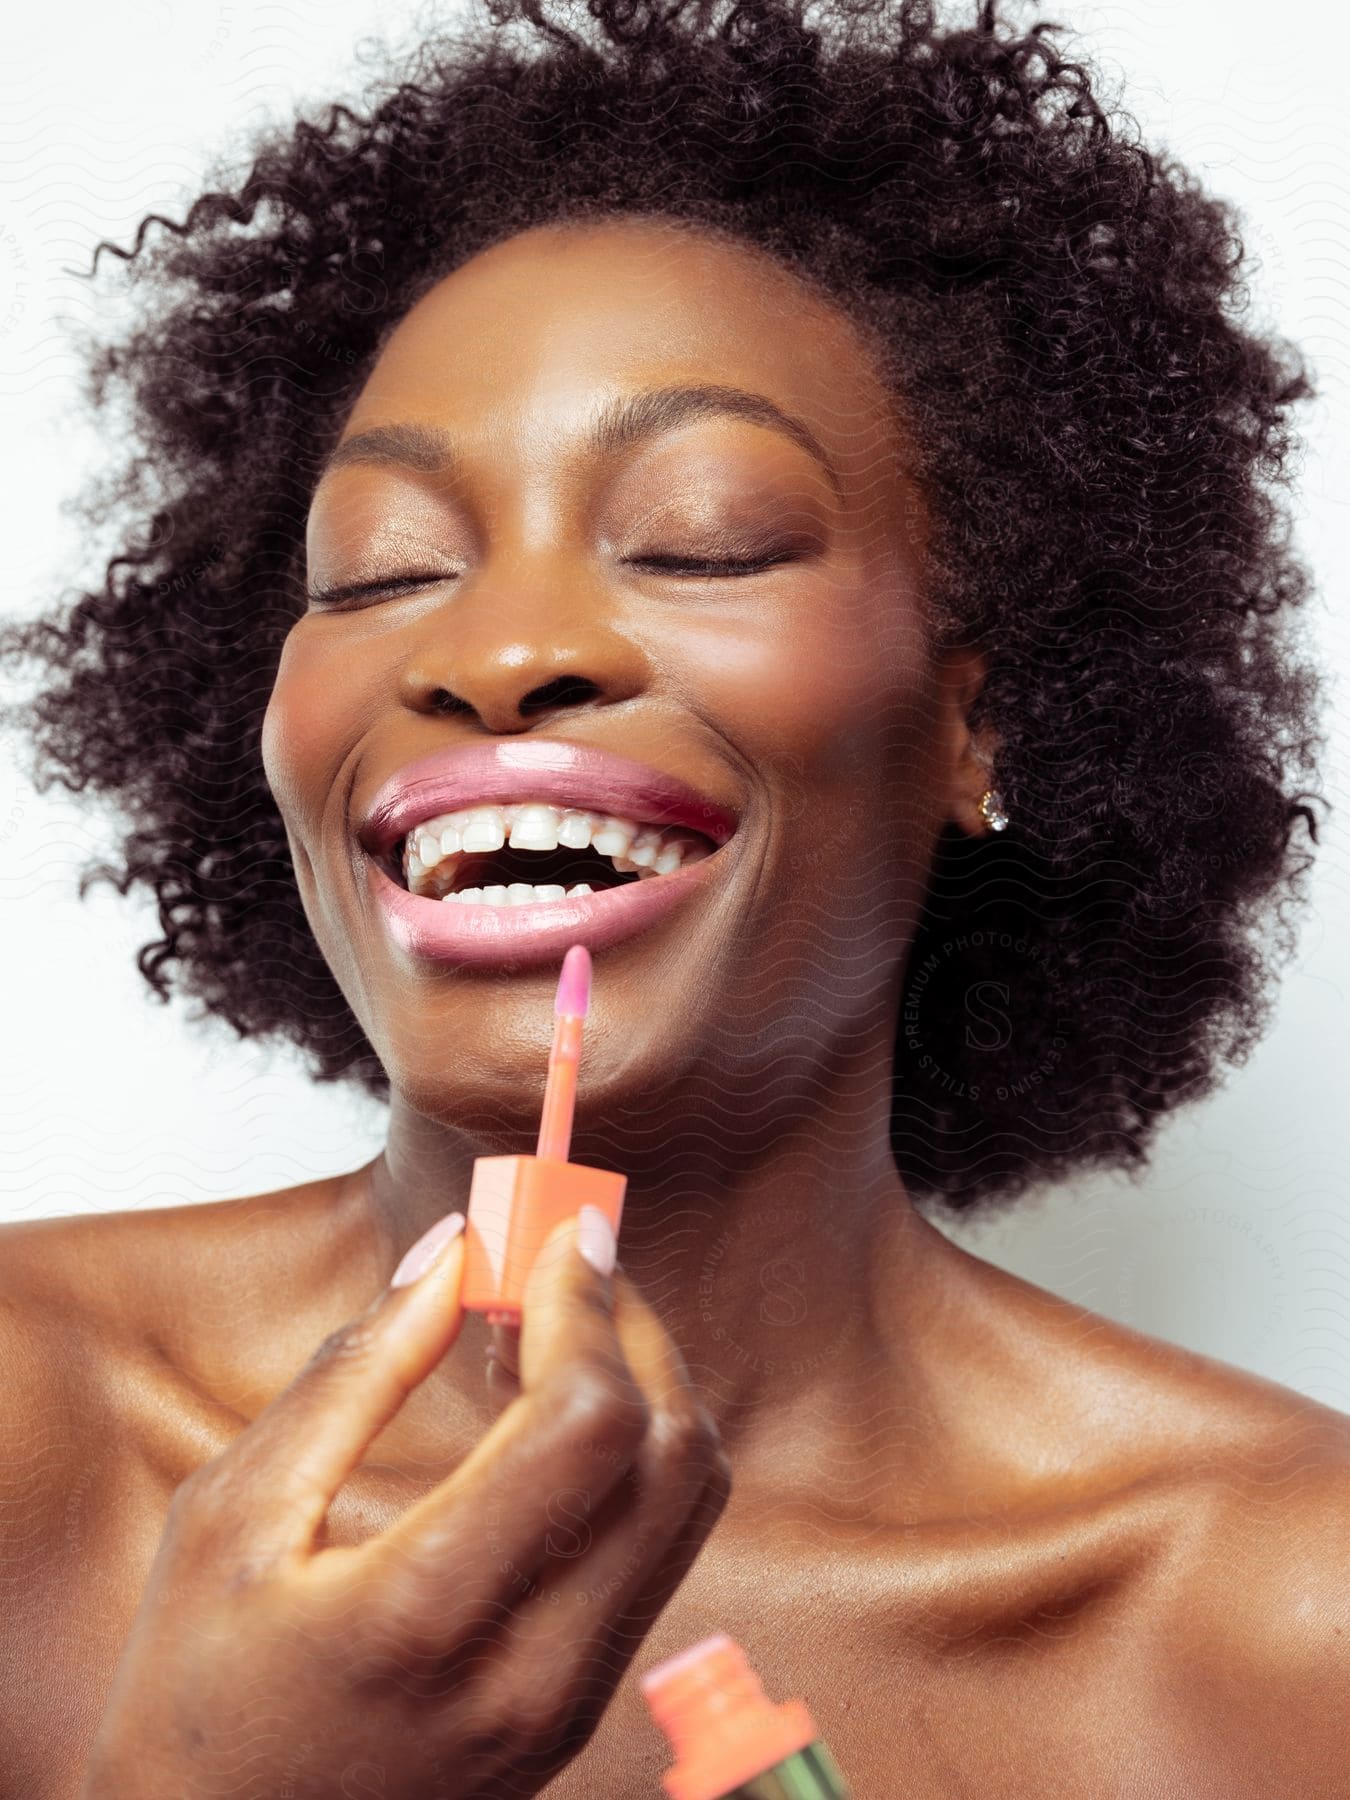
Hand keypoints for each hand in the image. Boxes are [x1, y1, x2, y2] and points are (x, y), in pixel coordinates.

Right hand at [80, 1208, 731, 1798]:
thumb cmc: (197, 1692)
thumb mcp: (233, 1515)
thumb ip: (357, 1372)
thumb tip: (454, 1251)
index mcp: (424, 1616)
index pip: (588, 1424)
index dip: (589, 1302)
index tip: (564, 1232)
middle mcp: (529, 1673)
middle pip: (672, 1454)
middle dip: (636, 1327)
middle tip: (571, 1260)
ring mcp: (570, 1704)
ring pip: (687, 1503)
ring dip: (648, 1386)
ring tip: (559, 1327)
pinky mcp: (582, 1709)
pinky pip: (657, 1551)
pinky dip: (635, 1455)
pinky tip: (557, 1412)